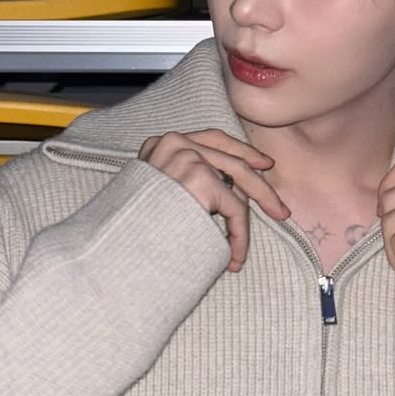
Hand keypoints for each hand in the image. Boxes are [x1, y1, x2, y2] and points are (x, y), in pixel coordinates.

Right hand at [138, 128, 290, 272]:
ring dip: (245, 221)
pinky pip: (234, 208)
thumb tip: (222, 189)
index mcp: (160, 144)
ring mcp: (188, 158)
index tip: (262, 164)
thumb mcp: (152, 196)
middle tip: (279, 209)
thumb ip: (180, 182)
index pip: (211, 138)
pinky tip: (233, 257)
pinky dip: (239, 235)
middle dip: (259, 185)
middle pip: (230, 157)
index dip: (241, 151)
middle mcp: (175, 143)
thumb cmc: (129, 228)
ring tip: (243, 249)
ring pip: (237, 183)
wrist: (114, 246)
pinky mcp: (200, 179)